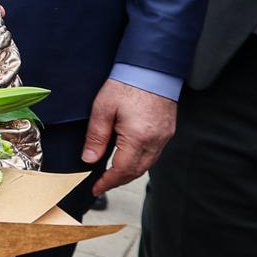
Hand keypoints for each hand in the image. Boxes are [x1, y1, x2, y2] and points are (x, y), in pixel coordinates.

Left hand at [82, 79, 176, 194]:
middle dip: (118, 180)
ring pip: (147, 164)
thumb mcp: (102, 110)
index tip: (96, 189)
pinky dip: (139, 161)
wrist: (151, 68)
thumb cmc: (126, 84)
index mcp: (138, 138)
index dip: (108, 182)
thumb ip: (96, 137)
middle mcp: (155, 141)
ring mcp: (164, 137)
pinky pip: (154, 154)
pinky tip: (128, 158)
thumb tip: (89, 160)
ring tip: (112, 175)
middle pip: (136, 171)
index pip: (122, 170)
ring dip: (129, 172)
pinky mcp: (167, 131)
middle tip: (102, 185)